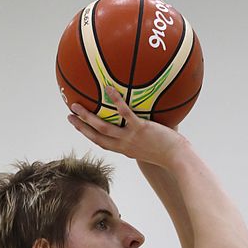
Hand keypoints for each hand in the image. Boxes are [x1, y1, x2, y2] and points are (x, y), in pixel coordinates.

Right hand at [67, 86, 189, 167]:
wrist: (177, 159)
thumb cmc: (170, 152)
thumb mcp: (153, 145)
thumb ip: (146, 133)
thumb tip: (150, 115)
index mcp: (125, 149)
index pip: (102, 143)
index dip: (89, 135)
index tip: (79, 127)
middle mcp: (124, 146)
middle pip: (96, 136)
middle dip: (81, 126)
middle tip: (69, 115)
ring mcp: (130, 138)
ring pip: (103, 127)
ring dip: (88, 117)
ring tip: (76, 105)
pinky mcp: (140, 129)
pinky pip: (125, 113)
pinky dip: (116, 101)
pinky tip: (108, 89)